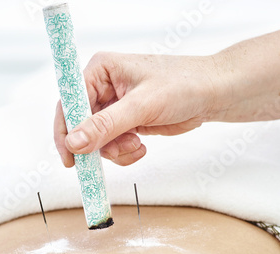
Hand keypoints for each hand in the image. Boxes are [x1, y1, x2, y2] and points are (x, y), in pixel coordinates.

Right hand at [54, 52, 218, 166]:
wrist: (213, 94)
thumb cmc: (183, 85)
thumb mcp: (142, 105)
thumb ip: (106, 125)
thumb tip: (74, 142)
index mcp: (100, 70)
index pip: (70, 102)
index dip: (66, 131)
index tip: (70, 157)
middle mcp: (103, 87)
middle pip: (81, 125)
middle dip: (97, 144)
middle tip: (114, 153)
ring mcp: (114, 106)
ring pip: (96, 139)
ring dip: (114, 149)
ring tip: (136, 145)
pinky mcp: (125, 121)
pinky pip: (111, 145)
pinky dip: (123, 152)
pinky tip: (141, 146)